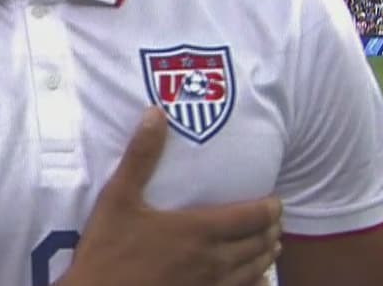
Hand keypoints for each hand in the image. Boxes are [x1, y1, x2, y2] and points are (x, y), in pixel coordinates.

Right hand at [61, 107, 281, 285]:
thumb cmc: (106, 250)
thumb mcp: (118, 198)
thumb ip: (140, 157)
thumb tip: (155, 114)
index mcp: (197, 230)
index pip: (250, 218)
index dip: (269, 209)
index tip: (276, 201)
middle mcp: (212, 260)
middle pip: (257, 245)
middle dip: (271, 230)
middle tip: (275, 220)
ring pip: (253, 272)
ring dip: (266, 256)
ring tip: (272, 246)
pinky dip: (255, 284)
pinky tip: (255, 281)